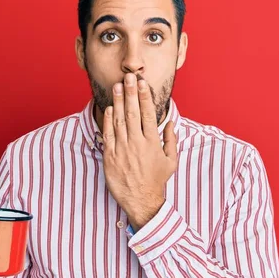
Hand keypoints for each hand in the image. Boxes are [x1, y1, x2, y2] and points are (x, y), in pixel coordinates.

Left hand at [102, 72, 177, 230]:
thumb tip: (170, 123)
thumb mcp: (171, 161)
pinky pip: (108, 135)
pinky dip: (108, 120)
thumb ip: (171, 140)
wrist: (141, 200)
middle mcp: (137, 143)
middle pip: (133, 112)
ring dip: (118, 102)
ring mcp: (122, 149)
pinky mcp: (110, 156)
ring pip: (119, 120)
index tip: (142, 83)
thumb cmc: (157, 181)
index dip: (144, 96)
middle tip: (128, 77)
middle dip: (130, 93)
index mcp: (152, 143)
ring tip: (117, 86)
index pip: (148, 114)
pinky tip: (109, 108)